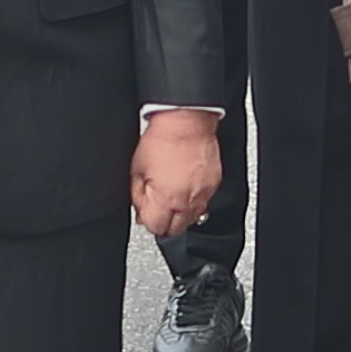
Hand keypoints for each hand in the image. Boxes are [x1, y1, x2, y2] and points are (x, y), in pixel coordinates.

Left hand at [133, 108, 221, 236]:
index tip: (145, 212)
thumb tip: (139, 209)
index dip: (147, 220)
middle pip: (175, 229)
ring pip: (192, 219)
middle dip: (164, 222)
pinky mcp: (213, 185)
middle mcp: (187, 201)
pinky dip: (194, 200)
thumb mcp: (136, 169)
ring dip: (180, 214)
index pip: (155, 228)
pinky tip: (185, 187)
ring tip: (172, 196)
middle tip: (157, 208)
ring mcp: (203, 194)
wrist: (186, 122)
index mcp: (165, 199)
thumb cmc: (161, 139)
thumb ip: (137, 195)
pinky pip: (204, 203)